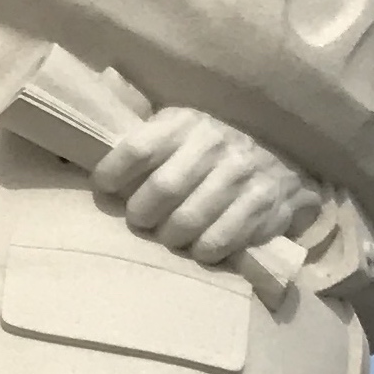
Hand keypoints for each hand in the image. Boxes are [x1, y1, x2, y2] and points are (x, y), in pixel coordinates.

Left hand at [92, 107, 322, 264]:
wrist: (282, 164)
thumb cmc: (208, 153)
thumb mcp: (176, 130)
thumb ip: (138, 132)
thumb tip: (92, 125)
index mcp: (186, 122)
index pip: (138, 148)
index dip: (113, 172)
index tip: (104, 188)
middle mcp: (216, 142)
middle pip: (162, 190)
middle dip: (141, 214)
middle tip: (139, 221)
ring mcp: (243, 173)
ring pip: (188, 220)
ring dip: (170, 236)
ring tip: (169, 236)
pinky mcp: (264, 204)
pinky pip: (219, 240)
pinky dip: (202, 251)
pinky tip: (199, 247)